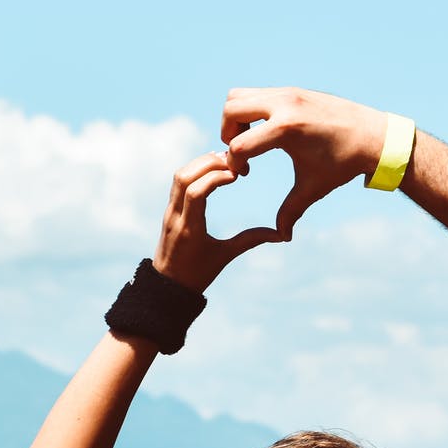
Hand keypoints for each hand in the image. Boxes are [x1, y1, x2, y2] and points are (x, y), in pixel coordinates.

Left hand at [153, 151, 282, 292]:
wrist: (167, 286)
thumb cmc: (198, 275)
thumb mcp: (225, 256)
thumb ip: (250, 240)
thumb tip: (281, 235)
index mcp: (189, 229)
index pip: (196, 192)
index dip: (216, 177)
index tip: (237, 175)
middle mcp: (175, 216)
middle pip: (184, 177)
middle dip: (208, 164)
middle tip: (233, 162)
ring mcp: (169, 212)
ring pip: (178, 176)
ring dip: (200, 164)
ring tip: (225, 161)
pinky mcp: (169, 210)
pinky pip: (178, 182)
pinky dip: (194, 170)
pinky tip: (212, 169)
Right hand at [221, 87, 388, 236]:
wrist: (375, 136)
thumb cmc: (344, 164)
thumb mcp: (314, 188)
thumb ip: (291, 211)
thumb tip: (282, 236)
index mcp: (287, 129)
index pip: (239, 144)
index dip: (234, 164)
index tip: (246, 175)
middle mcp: (285, 104)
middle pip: (231, 110)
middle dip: (227, 133)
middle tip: (240, 153)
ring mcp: (289, 93)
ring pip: (238, 96)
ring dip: (236, 119)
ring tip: (250, 140)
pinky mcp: (293, 90)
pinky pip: (256, 94)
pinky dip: (250, 111)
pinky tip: (266, 132)